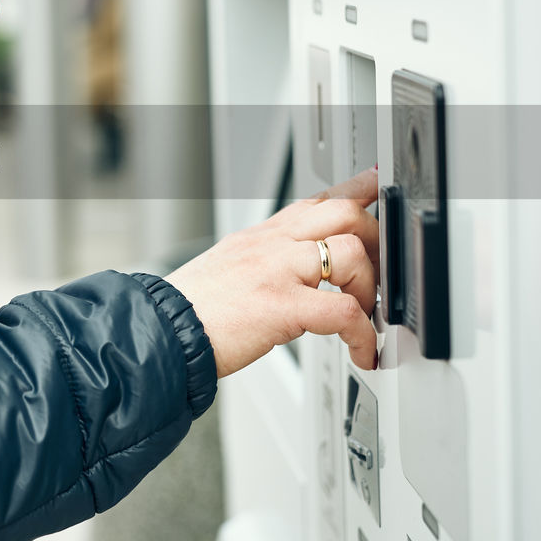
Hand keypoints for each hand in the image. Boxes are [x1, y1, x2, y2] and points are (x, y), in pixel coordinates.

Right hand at [166, 168, 379, 376]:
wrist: (161, 332)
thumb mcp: (229, 269)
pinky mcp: (281, 304)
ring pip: (351, 252)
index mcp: (261, 236)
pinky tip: (360, 351)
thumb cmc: (193, 311)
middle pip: (344, 213)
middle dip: (374, 242)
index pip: (316, 199)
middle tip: (378, 274)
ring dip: (370, 289)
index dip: (355, 191)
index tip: (377, 188)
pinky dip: (362, 335)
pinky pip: (345, 311)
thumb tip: (294, 275)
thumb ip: (265, 263)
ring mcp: (277, 269)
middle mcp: (271, 244)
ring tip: (363, 317)